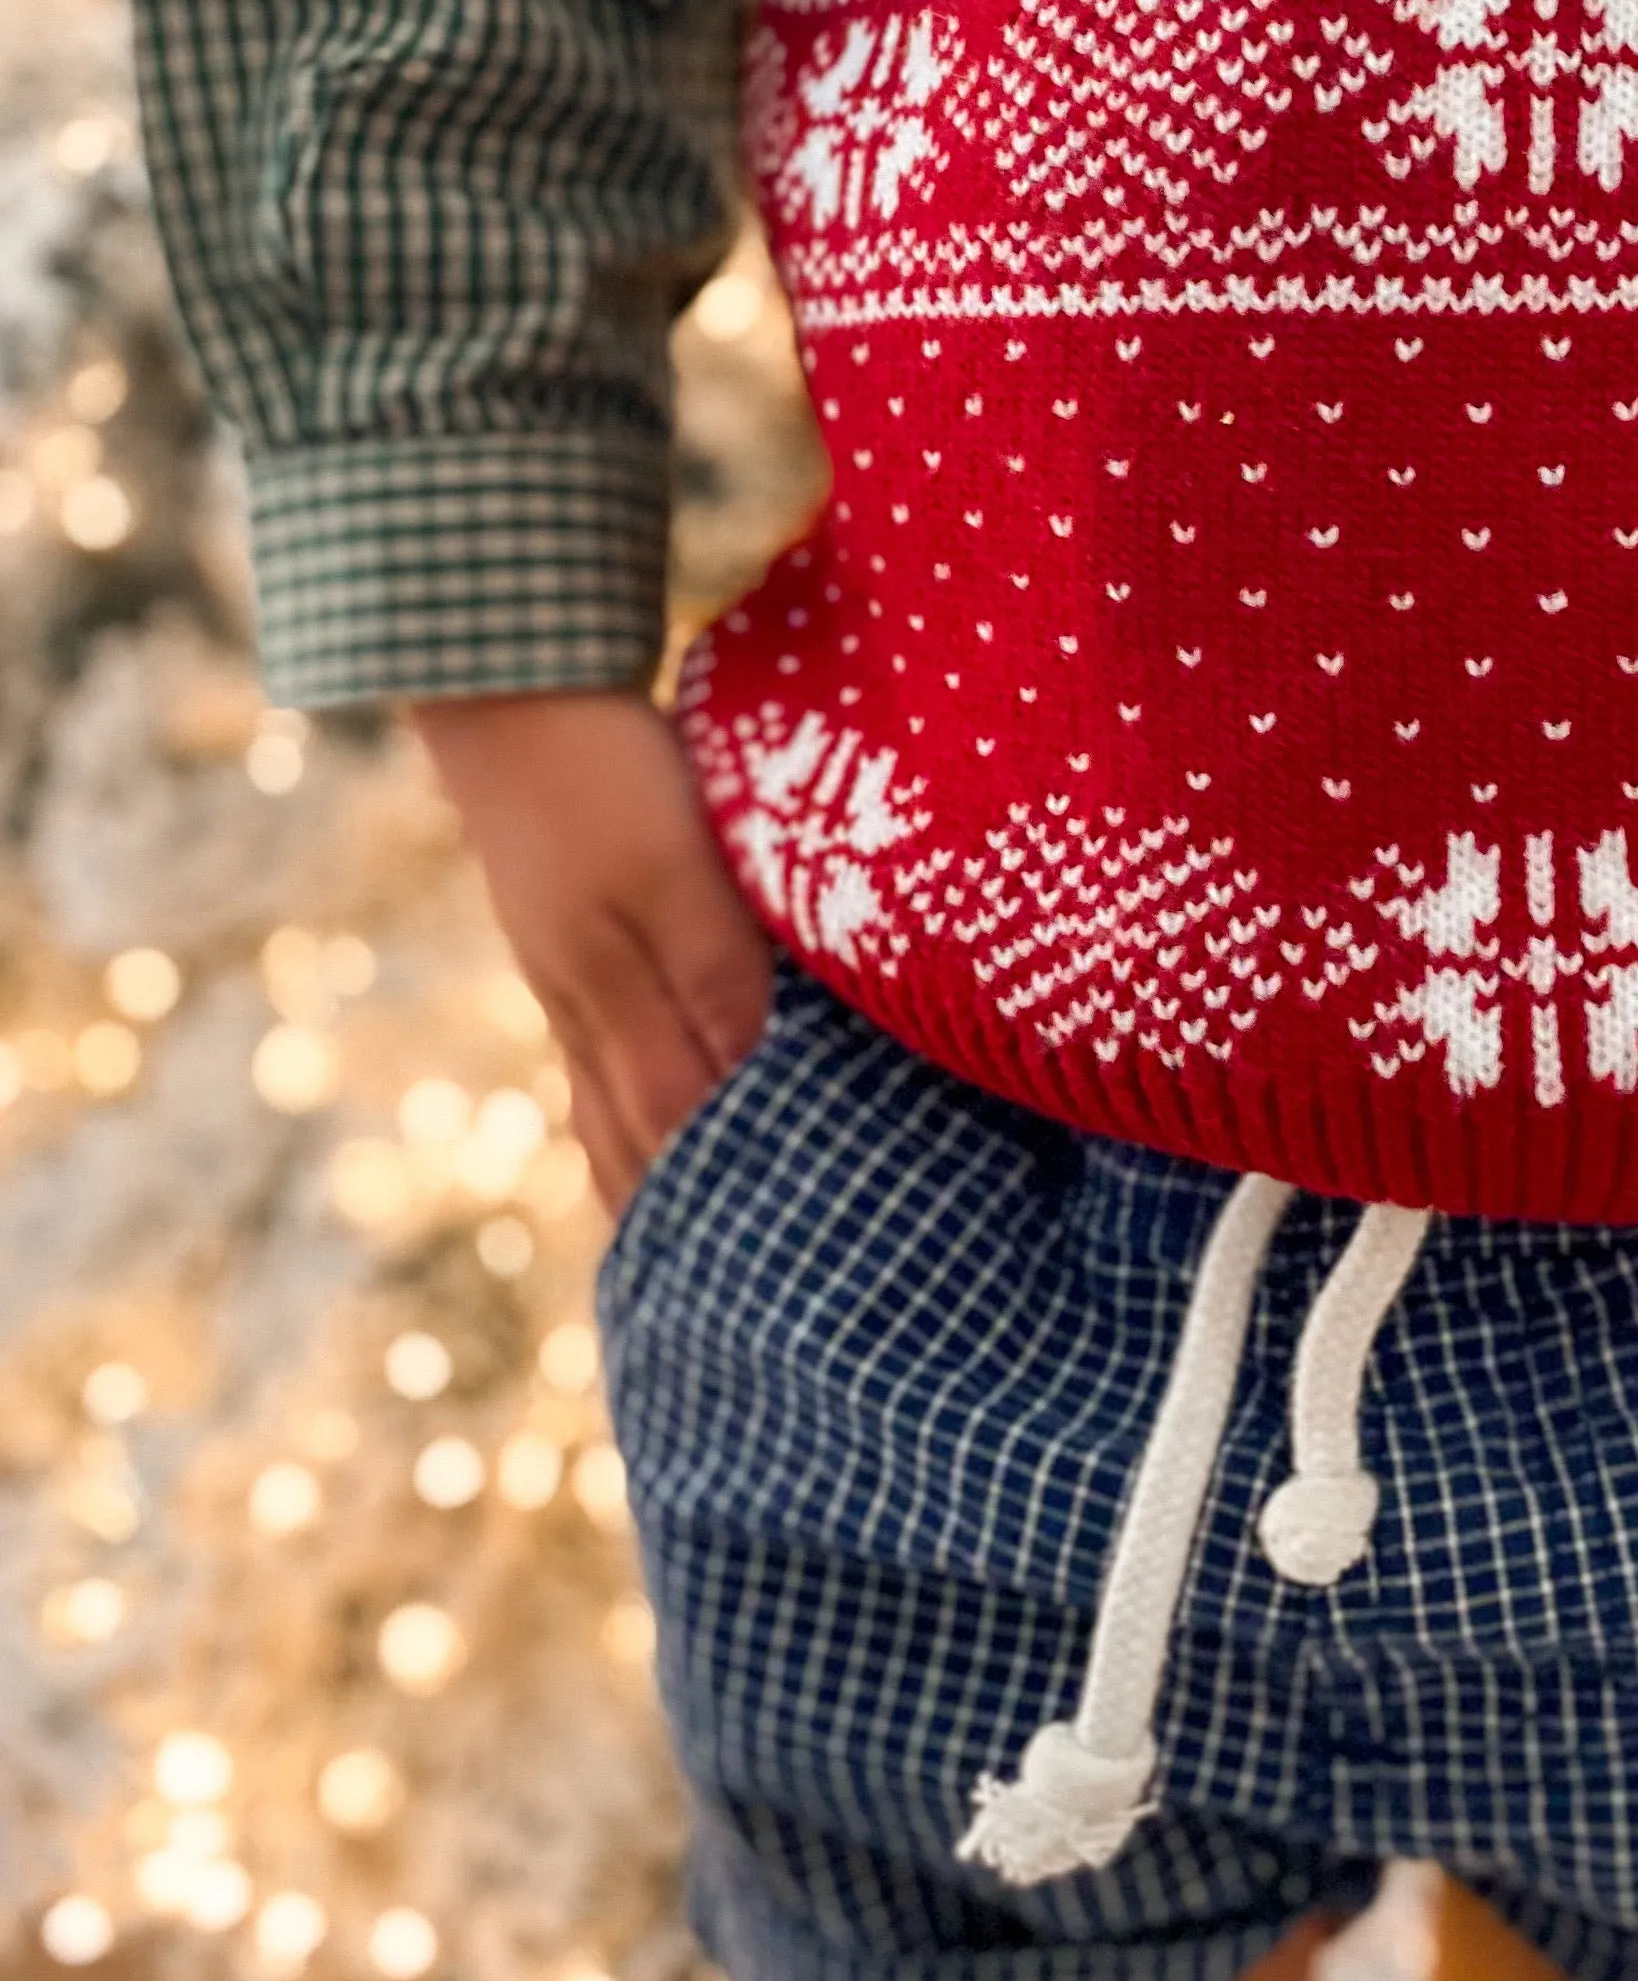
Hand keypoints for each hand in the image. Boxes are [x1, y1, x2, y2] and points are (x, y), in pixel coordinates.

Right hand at [408, 690, 771, 1213]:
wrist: (503, 684)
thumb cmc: (601, 773)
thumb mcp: (671, 870)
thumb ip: (713, 974)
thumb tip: (752, 1084)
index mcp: (611, 1003)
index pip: (680, 1131)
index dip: (728, 1197)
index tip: (790, 1260)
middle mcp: (582, 1011)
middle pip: (637, 1142)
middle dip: (686, 1219)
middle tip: (745, 1296)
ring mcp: (566, 981)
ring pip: (613, 1111)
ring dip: (653, 1180)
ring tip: (692, 1255)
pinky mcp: (567, 946)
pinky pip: (600, 1067)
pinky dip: (631, 1121)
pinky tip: (652, 1132)